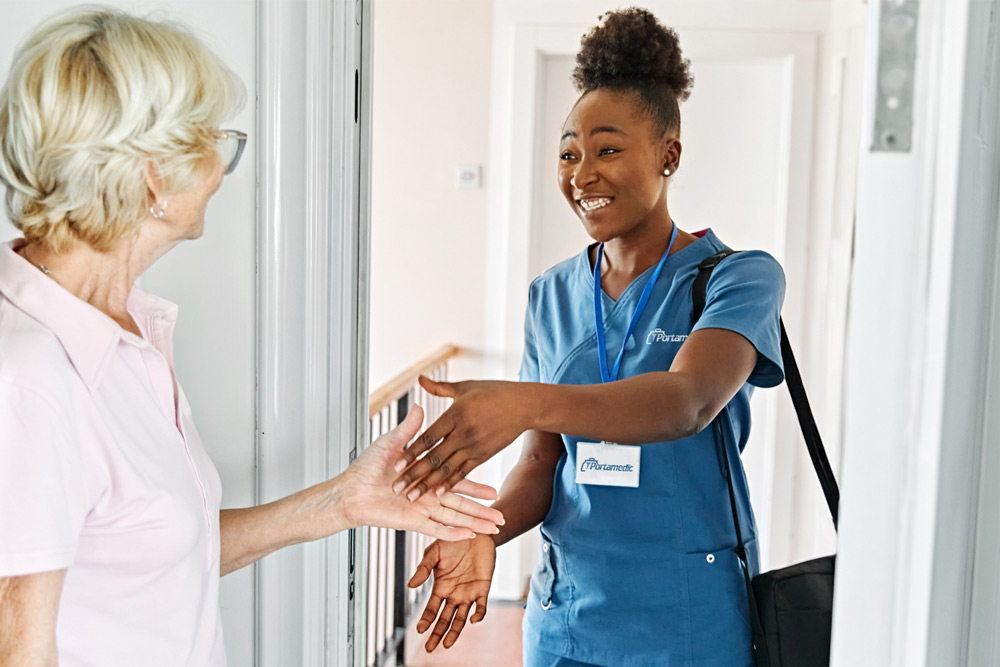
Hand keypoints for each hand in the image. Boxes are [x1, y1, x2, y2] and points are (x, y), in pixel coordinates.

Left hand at [340, 405, 503, 540]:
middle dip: (482, 509)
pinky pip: (436, 528)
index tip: (494, 489)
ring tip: (494, 528)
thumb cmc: (366, 467)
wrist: (348, 489)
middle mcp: (427, 495)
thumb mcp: (391, 442)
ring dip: (474, 523)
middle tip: (501, 513)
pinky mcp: (411, 520)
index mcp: (426, 477)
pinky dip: (453, 533)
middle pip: (461, 503)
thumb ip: (410, 429)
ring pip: (454, 517)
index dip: (476, 485)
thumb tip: (421, 406)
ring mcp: (421, 509)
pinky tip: (469, 536)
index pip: (457, 480)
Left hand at [391, 376, 529, 501]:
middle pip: (433, 457)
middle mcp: (464, 433)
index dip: (411, 451)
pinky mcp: (483, 456)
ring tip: (412, 497)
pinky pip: (464, 472)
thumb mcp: (465, 387)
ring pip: (447, 469)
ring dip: (428, 485)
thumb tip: (419, 379)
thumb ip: (440, 388)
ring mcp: (474, 447)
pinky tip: (438, 494)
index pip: (428, 437)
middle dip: (413, 474)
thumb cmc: (494, 392)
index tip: (395, 464)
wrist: (525, 405)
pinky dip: (450, 484)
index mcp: (456, 414)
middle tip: (395, 487)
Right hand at [408, 535, 496, 650]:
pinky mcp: (483, 588)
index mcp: (441, 587)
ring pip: (461, 618)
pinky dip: (478, 615)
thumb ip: (423, 569)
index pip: (432, 609)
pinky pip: (481, 606)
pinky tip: (473, 620)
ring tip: (447, 645)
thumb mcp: (434, 552)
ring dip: (454, 631)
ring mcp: (468, 593)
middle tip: (429, 648)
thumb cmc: (454, 540)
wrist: (476, 532)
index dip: (426, 620)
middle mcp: (454, 594)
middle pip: (444, 619)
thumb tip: (410, 586)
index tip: (419, 630)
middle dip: (437, 634)